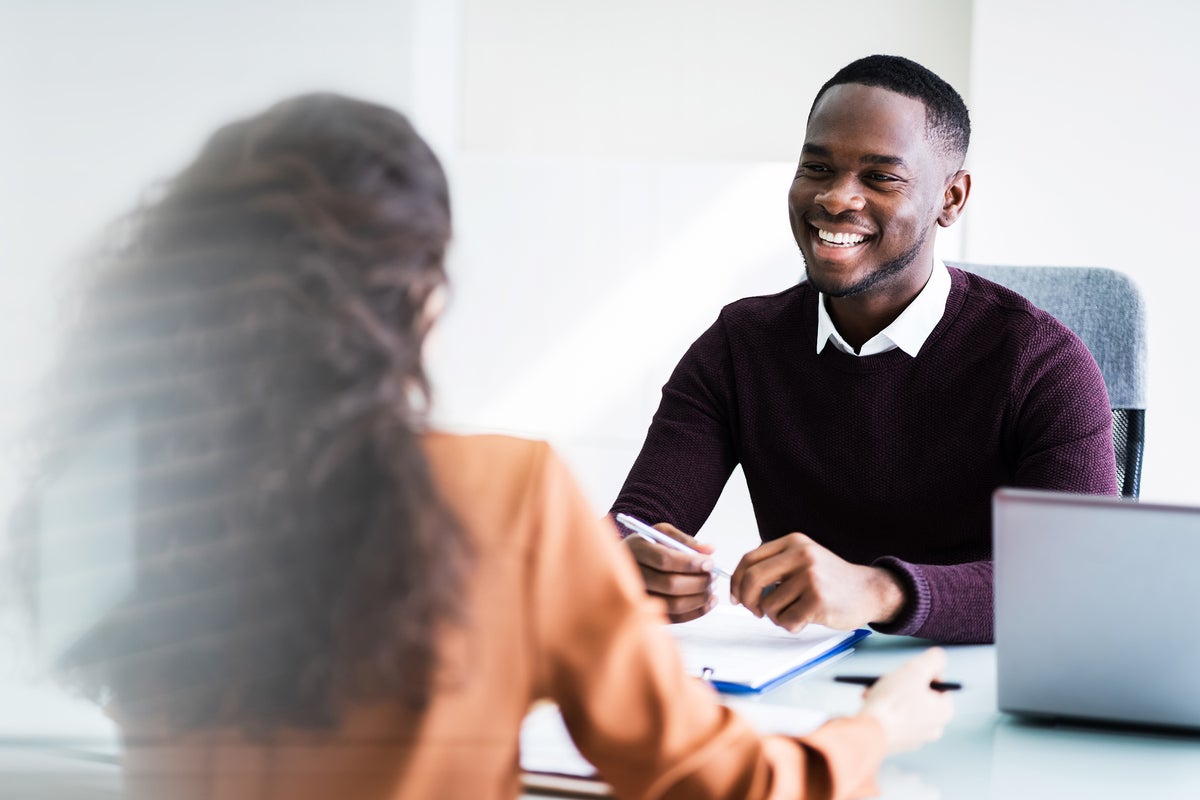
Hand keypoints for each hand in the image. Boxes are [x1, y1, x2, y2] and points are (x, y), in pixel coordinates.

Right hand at [623, 522, 717, 622]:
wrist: (624, 563)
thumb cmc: (647, 546)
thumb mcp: (662, 533)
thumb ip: (685, 540)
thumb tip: (710, 550)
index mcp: (637, 549)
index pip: (665, 560)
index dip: (691, 563)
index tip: (710, 563)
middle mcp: (633, 575)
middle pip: (670, 584)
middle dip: (699, 582)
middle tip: (713, 577)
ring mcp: (638, 596)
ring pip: (673, 605)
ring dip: (699, 598)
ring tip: (711, 588)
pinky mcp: (647, 612)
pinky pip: (674, 618)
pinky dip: (696, 612)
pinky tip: (708, 602)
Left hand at [729, 532, 903, 631]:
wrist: (869, 591)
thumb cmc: (831, 581)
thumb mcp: (804, 560)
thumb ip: (776, 566)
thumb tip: (739, 585)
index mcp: (793, 543)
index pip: (749, 559)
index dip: (736, 581)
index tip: (736, 596)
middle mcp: (801, 555)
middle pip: (752, 579)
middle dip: (747, 600)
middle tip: (755, 611)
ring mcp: (810, 576)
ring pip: (769, 604)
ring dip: (776, 616)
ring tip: (794, 612)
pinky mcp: (818, 599)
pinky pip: (786, 620)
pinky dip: (790, 625)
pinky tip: (806, 619)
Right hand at [856, 648, 953, 753]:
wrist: (868, 733)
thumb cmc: (892, 701)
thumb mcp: (915, 670)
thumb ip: (933, 659)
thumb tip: (939, 657)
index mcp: (943, 713)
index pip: (938, 683)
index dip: (921, 672)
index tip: (906, 673)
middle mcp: (934, 728)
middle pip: (919, 695)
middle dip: (901, 684)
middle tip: (887, 680)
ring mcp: (915, 738)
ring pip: (904, 706)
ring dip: (889, 695)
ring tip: (873, 691)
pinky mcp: (897, 743)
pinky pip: (893, 719)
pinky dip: (884, 710)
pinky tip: (870, 703)